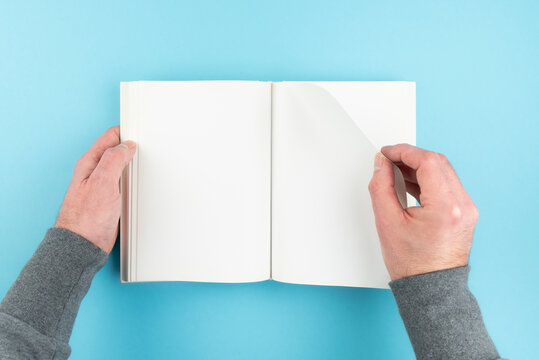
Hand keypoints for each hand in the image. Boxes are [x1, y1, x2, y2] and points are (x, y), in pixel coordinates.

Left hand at [55, 126, 135, 252]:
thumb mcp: (102, 183)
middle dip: (132, 146)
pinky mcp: (108, 199)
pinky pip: (122, 182)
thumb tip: (126, 146)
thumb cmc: (87, 219)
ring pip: (120, 166)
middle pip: (116, 150)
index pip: (110, 137)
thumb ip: (114, 160)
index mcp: (89, 163)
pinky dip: (132, 179)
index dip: (126, 132)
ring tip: (145, 160)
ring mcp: (101, 185)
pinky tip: (138, 183)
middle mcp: (94, 172)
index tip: (141, 132)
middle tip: (147, 146)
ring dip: (132, 163)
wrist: (83, 246)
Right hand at [368, 144, 477, 279]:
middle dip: (411, 156)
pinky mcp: (464, 212)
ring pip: (443, 171)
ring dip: (419, 166)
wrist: (430, 288)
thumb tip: (381, 164)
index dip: (404, 151)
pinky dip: (428, 179)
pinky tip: (410, 183)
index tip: (387, 152)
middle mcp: (463, 205)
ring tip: (396, 172)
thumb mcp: (387, 222)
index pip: (428, 161)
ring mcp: (467, 209)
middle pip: (438, 163)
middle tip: (389, 160)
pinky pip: (447, 184)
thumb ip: (381, 186)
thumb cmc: (412, 264)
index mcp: (446, 207)